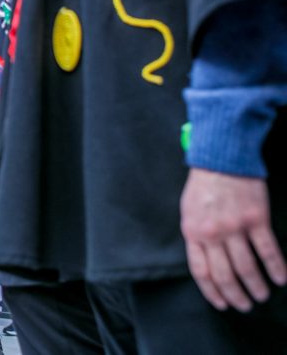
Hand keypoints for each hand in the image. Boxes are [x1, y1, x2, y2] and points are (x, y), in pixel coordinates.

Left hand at [181, 168, 286, 311]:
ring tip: (262, 295)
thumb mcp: (189, 212)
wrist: (221, 159)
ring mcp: (235, 227)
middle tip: (245, 305)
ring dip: (257, 286)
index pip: (201, 272)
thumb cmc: (204, 186)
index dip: (212, 292)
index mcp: (193, 232)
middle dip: (236, 295)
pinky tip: (281, 278)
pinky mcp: (256, 219)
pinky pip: (268, 251)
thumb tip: (205, 261)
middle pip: (225, 275)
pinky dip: (276, 268)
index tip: (222, 304)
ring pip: (247, 267)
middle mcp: (213, 233)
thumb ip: (196, 236)